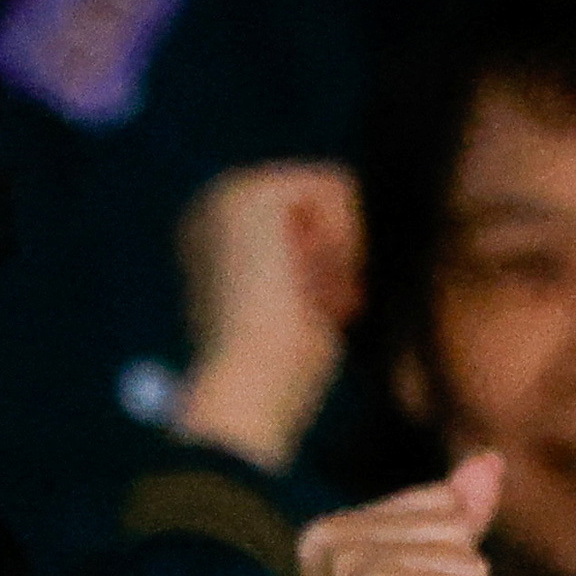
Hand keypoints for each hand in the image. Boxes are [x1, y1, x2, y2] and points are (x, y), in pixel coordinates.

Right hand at [164, 159, 365, 472]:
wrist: (248, 388)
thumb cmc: (284, 368)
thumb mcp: (305, 303)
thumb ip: (318, 262)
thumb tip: (359, 239)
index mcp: (221, 232)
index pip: (315, 211)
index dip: (338, 259)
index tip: (322, 308)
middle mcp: (216, 204)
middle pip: (330, 195)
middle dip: (343, 253)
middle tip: (324, 306)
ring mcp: (228, 193)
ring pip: (338, 191)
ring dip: (344, 252)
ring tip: (318, 298)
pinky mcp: (252, 193)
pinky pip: (339, 187)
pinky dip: (345, 238)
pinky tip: (316, 279)